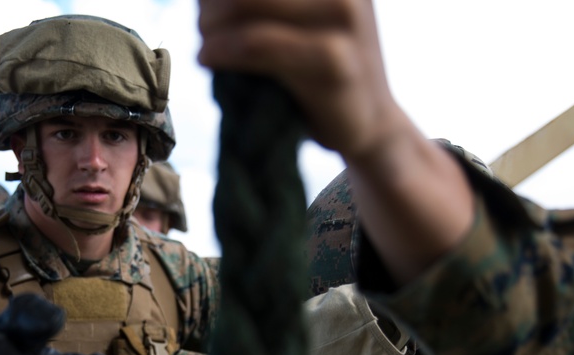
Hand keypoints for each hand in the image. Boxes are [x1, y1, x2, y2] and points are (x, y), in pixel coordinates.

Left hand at [197, 0, 408, 158]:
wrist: (369, 123)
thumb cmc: (321, 69)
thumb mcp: (301, 17)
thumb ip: (266, 4)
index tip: (206, 5)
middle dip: (213, 2)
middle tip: (204, 26)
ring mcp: (343, 15)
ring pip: (246, 4)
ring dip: (211, 25)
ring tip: (206, 44)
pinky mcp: (331, 57)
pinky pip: (256, 43)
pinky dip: (221, 50)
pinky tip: (207, 58)